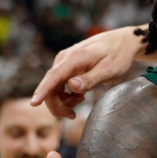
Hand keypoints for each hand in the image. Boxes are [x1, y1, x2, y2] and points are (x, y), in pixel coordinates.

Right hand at [32, 26, 149, 118]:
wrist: (123, 41)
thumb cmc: (119, 56)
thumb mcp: (111, 70)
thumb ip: (91, 79)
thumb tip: (71, 86)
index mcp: (75, 58)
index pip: (54, 77)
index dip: (42, 92)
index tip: (33, 103)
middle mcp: (64, 59)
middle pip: (50, 87)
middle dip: (58, 105)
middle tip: (73, 115)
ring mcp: (64, 62)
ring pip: (53, 87)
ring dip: (63, 100)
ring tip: (81, 99)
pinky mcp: (66, 66)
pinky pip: (59, 84)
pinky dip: (66, 95)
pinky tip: (79, 95)